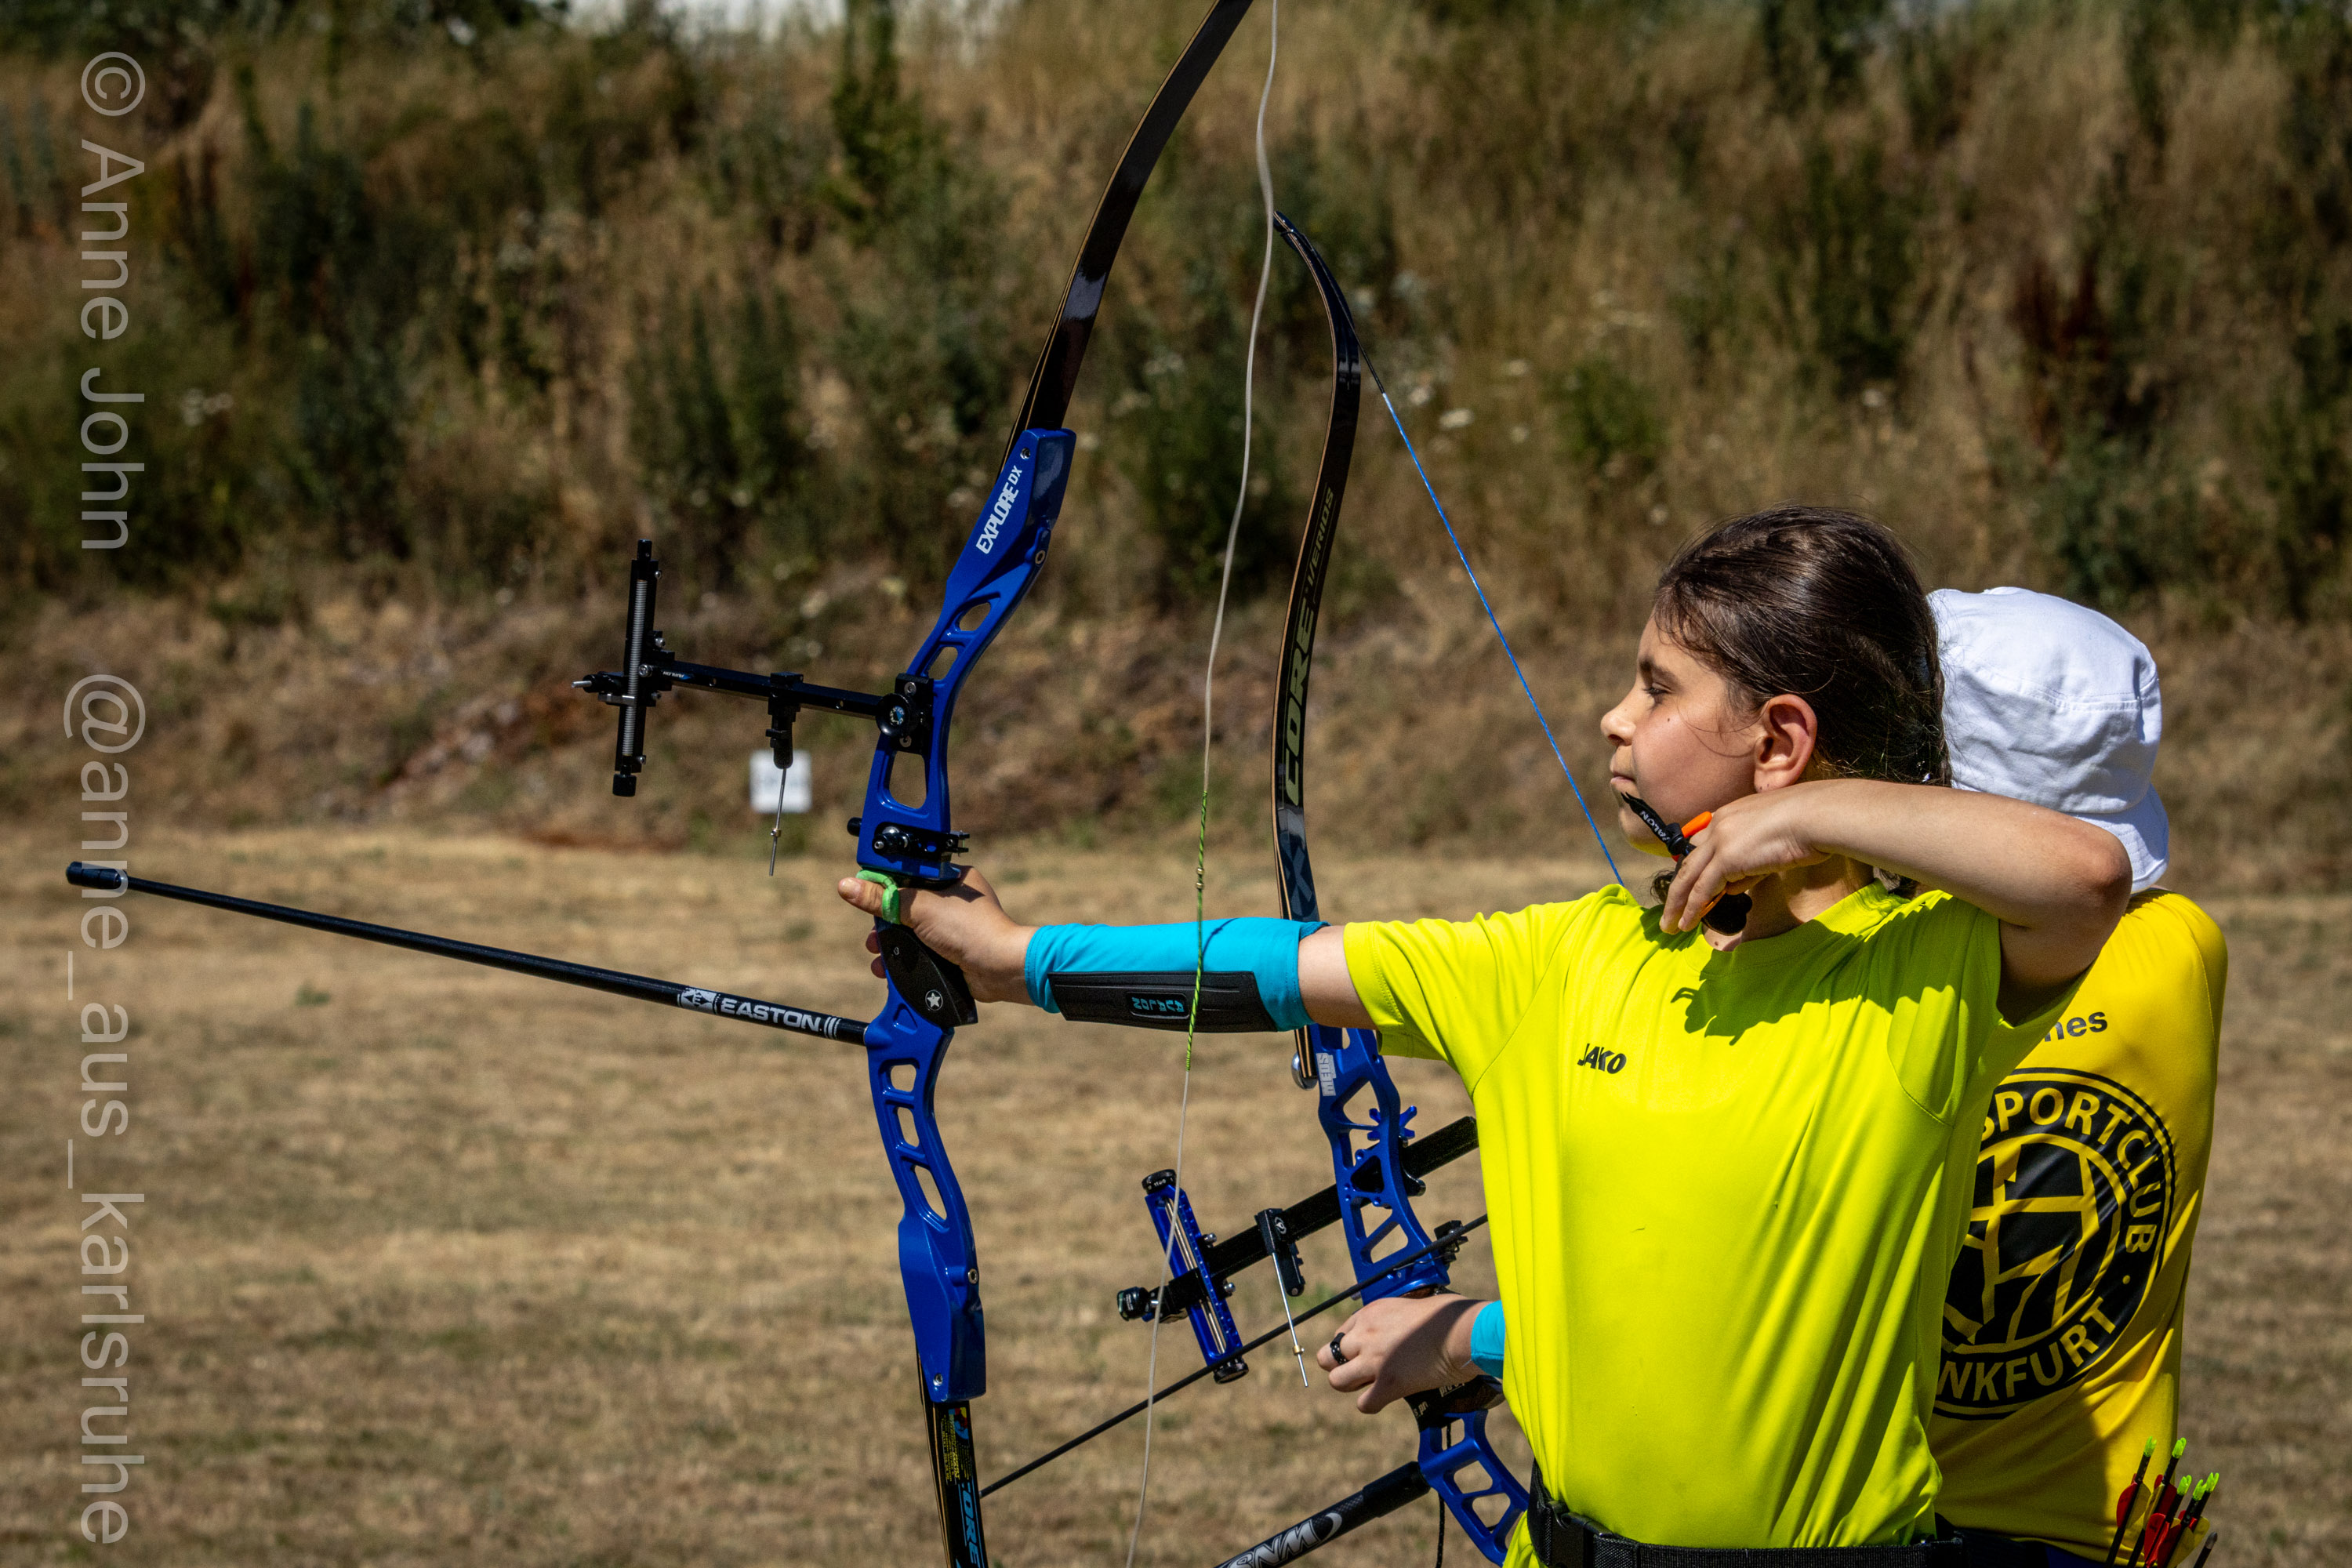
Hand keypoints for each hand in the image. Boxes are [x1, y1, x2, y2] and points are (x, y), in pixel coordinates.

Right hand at [834, 867, 1034, 1004]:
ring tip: (875, 953)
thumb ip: (883, 899)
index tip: (864, 893)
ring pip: (910, 930)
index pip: (909, 873)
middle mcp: (953, 900)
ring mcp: (952, 927)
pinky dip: (902, 959)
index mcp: (952, 878)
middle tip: (871, 932)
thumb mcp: (920, 909)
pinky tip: (886, 968)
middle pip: (906, 904)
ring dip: (889, 943)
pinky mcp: (950, 951)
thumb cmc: (972, 930)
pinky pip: (918, 950)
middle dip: (884, 921)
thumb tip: (847, 886)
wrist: (1001, 968)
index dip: (885, 883)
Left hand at [1314, 1293, 1484, 1414]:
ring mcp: (1374, 1360)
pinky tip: (1386, 1397)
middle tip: (1361, 1372)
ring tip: (1371, 1385)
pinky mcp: (1389, 1383)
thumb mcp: (1408, 1307)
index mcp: (1370, 1313)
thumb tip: (1391, 1337)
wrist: (1463, 1330)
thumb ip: (1390, 1323)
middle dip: (1341, 1366)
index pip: (1340, 1335)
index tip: (1364, 1354)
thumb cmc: (1447, 1316)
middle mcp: (1365, 1335)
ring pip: (1337, 1382)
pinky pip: (1364, 1404)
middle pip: (1327, 1357)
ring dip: (1352, 1386)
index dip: (1351, 1348)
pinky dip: (1373, 1404)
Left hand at [1649, 785, 1831, 935]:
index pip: (1704, 843)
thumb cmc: (1809, 824)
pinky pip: (1702, 889)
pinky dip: (1692, 908)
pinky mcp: (1727, 858)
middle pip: (1688, 861)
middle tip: (1668, 909)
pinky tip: (1686, 923)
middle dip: (1676, 888)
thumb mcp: (1773, 839)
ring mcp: (1721, 841)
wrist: (1817, 816)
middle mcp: (1719, 825)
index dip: (1694, 867)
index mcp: (1731, 815)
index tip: (1688, 885)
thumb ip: (1750, 861)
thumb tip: (1734, 885)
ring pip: (1688, 877)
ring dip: (1677, 904)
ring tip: (1670, 924)